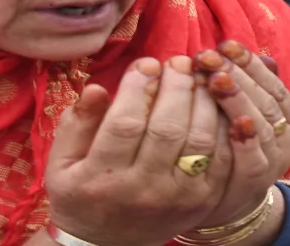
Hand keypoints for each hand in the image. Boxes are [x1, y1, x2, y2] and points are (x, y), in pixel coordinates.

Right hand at [46, 57, 234, 244]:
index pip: (125, 124)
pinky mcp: (205, 200)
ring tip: (201, 75)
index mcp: (101, 179)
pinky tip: (220, 102)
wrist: (108, 244)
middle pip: (168, 128)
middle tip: (179, 61)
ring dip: (205, 100)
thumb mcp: (62, 163)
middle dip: (177, 87)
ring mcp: (179, 197)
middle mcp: (143, 190)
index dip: (138, 88)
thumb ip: (76, 125)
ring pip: (200, 139)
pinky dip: (226, 125)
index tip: (146, 63)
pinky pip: (223, 156)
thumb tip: (95, 87)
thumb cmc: (83, 193)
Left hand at [187, 41, 289, 230]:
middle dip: (238, 75)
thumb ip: (253, 88)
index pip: (274, 83)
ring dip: (239, 99)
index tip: (225, 44)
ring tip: (215, 78)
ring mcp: (276, 159)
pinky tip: (235, 119)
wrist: (227, 202)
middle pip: (267, 99)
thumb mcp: (245, 116)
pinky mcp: (257, 180)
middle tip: (209, 57)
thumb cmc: (232, 151)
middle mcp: (289, 136)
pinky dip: (246, 137)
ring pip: (263, 123)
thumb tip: (263, 55)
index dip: (251, 63)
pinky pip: (254, 155)